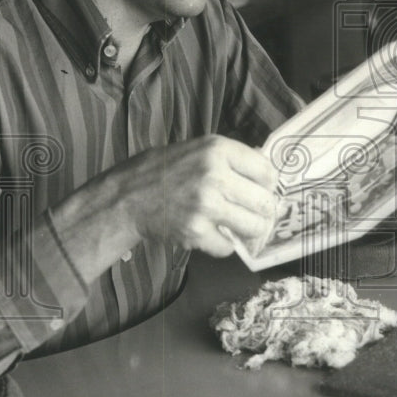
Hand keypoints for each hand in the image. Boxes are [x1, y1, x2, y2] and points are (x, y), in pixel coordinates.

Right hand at [123, 135, 277, 256]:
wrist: (127, 196)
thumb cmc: (163, 170)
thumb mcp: (198, 149)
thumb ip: (230, 159)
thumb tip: (266, 174)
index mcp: (218, 149)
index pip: (266, 171)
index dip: (269, 185)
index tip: (264, 192)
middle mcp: (215, 175)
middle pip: (265, 202)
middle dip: (264, 213)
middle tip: (256, 215)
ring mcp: (207, 205)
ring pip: (253, 227)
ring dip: (249, 231)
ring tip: (240, 228)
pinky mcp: (196, 231)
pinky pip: (227, 246)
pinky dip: (223, 245)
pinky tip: (212, 234)